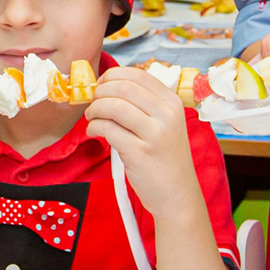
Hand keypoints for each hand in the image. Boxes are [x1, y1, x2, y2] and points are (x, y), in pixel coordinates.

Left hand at [85, 69, 201, 215]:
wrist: (177, 194)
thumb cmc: (165, 158)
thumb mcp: (165, 124)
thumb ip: (144, 105)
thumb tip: (108, 88)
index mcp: (172, 102)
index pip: (137, 74)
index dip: (112, 75)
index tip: (101, 85)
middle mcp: (167, 114)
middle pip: (123, 87)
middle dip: (100, 92)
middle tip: (93, 103)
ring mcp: (155, 134)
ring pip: (113, 106)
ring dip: (95, 109)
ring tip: (92, 117)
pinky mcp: (140, 153)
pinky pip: (108, 129)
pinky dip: (94, 127)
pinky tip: (94, 131)